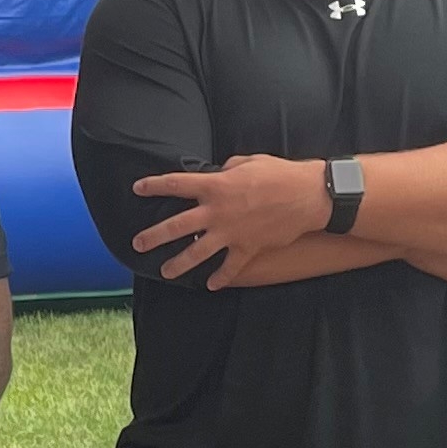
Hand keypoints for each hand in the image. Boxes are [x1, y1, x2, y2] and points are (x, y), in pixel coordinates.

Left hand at [130, 156, 326, 282]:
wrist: (309, 196)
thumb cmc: (280, 173)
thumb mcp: (248, 162)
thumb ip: (227, 170)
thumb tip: (219, 174)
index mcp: (215, 186)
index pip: (175, 184)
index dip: (154, 186)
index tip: (137, 189)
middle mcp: (217, 211)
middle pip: (176, 226)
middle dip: (154, 236)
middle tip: (138, 244)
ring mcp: (231, 233)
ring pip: (196, 252)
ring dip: (179, 264)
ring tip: (165, 272)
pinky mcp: (248, 248)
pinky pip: (230, 268)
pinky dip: (220, 278)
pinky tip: (211, 285)